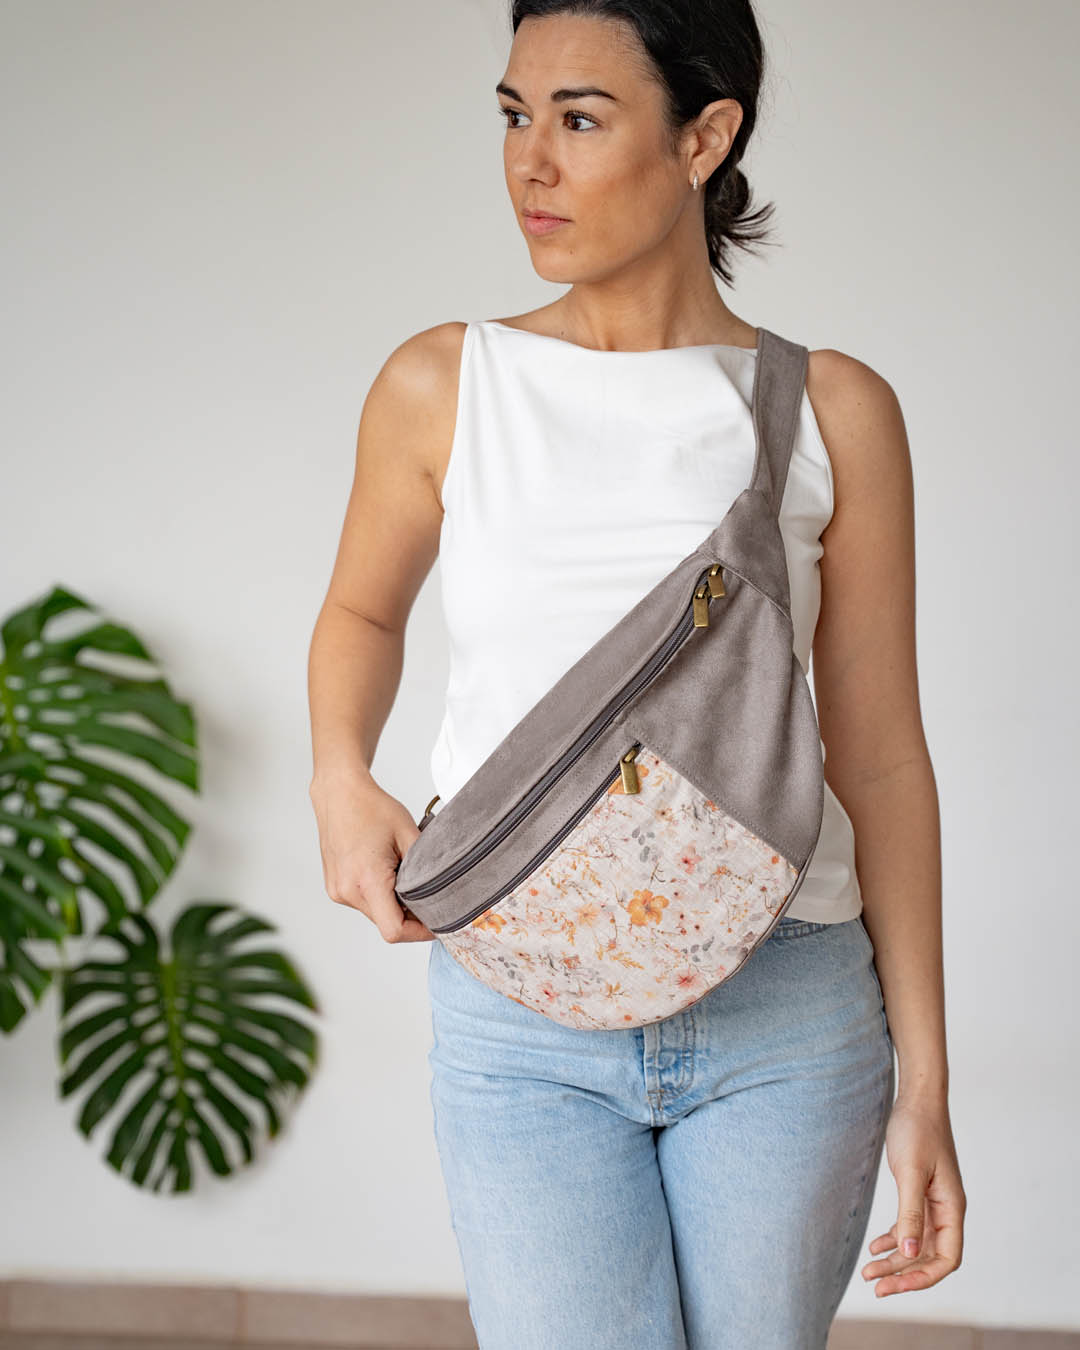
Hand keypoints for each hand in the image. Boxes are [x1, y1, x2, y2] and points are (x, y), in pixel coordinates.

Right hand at [309, 770, 436, 943]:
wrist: (338, 792)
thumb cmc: (371, 807)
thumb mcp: (408, 833)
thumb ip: (426, 867)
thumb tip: (442, 891)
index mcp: (366, 880)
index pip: (394, 930)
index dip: (420, 932)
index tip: (437, 922)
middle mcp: (347, 891)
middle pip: (386, 924)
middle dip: (410, 916)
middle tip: (428, 895)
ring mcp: (337, 890)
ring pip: (376, 914)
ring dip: (394, 905)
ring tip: (403, 875)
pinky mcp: (334, 887)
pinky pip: (364, 902)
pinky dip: (380, 895)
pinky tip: (387, 872)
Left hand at [861, 1092, 965, 1296]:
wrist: (917, 1099)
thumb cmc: (917, 1130)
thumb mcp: (911, 1172)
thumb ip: (910, 1212)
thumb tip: (908, 1252)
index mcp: (952, 1208)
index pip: (946, 1259)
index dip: (922, 1278)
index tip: (893, 1286)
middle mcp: (946, 1210)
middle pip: (929, 1257)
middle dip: (903, 1275)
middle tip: (873, 1286)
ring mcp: (934, 1202)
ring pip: (916, 1244)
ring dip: (895, 1260)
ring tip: (868, 1273)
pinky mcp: (919, 1191)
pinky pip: (909, 1226)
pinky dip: (893, 1239)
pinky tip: (875, 1248)